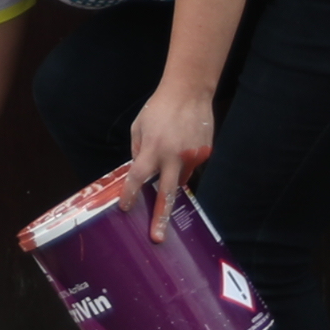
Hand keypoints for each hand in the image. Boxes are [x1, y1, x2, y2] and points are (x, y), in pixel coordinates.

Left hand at [123, 84, 214, 240]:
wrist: (189, 91)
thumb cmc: (158, 108)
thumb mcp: (139, 127)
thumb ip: (139, 151)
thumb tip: (140, 171)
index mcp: (153, 149)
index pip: (137, 178)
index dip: (130, 194)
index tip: (125, 208)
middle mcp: (173, 156)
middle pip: (165, 194)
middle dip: (161, 218)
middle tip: (157, 238)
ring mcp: (192, 156)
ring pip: (179, 179)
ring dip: (172, 178)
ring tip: (171, 153)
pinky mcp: (204, 153)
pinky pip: (191, 166)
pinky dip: (184, 161)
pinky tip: (182, 144)